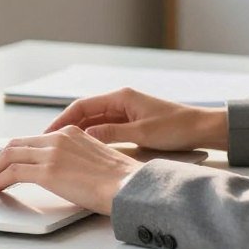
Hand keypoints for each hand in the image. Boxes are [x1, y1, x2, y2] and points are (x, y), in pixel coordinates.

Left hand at [0, 126, 139, 215]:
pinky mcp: (48, 171)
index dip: (13, 152)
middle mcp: (59, 138)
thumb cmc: (119, 181)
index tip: (3, 164)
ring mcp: (52, 153)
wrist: (129, 186)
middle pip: (15, 145)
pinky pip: (12, 173)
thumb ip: (75, 161)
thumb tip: (62, 175)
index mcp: (71, 133)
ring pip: (8, 156)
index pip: (32, 140)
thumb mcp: (95, 160)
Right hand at [43, 88, 226, 150]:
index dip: (62, 120)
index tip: (47, 134)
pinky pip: (105, 129)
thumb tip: (85, 137)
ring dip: (77, 133)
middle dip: (65, 128)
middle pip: (85, 113)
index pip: (82, 106)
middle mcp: (121, 102)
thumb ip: (112, 134)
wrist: (202, 128)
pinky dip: (93, 138)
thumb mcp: (142, 134)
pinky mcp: (132, 123)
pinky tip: (84, 150)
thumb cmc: (177, 127)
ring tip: (60, 149)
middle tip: (46, 144)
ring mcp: (126, 112)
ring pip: (94, 122)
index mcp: (121, 98)